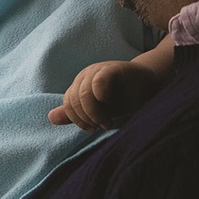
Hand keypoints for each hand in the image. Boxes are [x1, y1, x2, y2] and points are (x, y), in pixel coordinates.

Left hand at [47, 59, 161, 130]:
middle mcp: (84, 76)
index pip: (68, 104)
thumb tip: (50, 118)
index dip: (78, 120)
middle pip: (74, 101)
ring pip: (84, 94)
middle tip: (102, 126)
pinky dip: (101, 96)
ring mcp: (97, 70)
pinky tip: (109, 103)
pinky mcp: (111, 69)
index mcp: (79, 85)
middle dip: (87, 119)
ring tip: (108, 121)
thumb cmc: (123, 98)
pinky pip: (98, 82)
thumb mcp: (98, 111)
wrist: (148, 85)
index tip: (92, 129)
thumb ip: (76, 114)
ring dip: (95, 113)